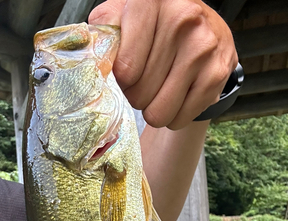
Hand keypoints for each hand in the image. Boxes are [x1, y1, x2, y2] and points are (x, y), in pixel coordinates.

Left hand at [88, 0, 237, 129]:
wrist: (206, 30)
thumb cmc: (157, 28)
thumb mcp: (125, 17)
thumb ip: (105, 32)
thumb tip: (93, 59)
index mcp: (151, 1)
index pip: (124, 69)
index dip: (121, 81)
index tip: (127, 72)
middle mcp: (182, 18)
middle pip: (139, 93)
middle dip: (137, 96)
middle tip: (145, 82)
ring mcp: (202, 47)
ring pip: (158, 112)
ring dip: (154, 110)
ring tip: (160, 90)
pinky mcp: (217, 73)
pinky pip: (180, 118)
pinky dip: (174, 117)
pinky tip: (178, 96)